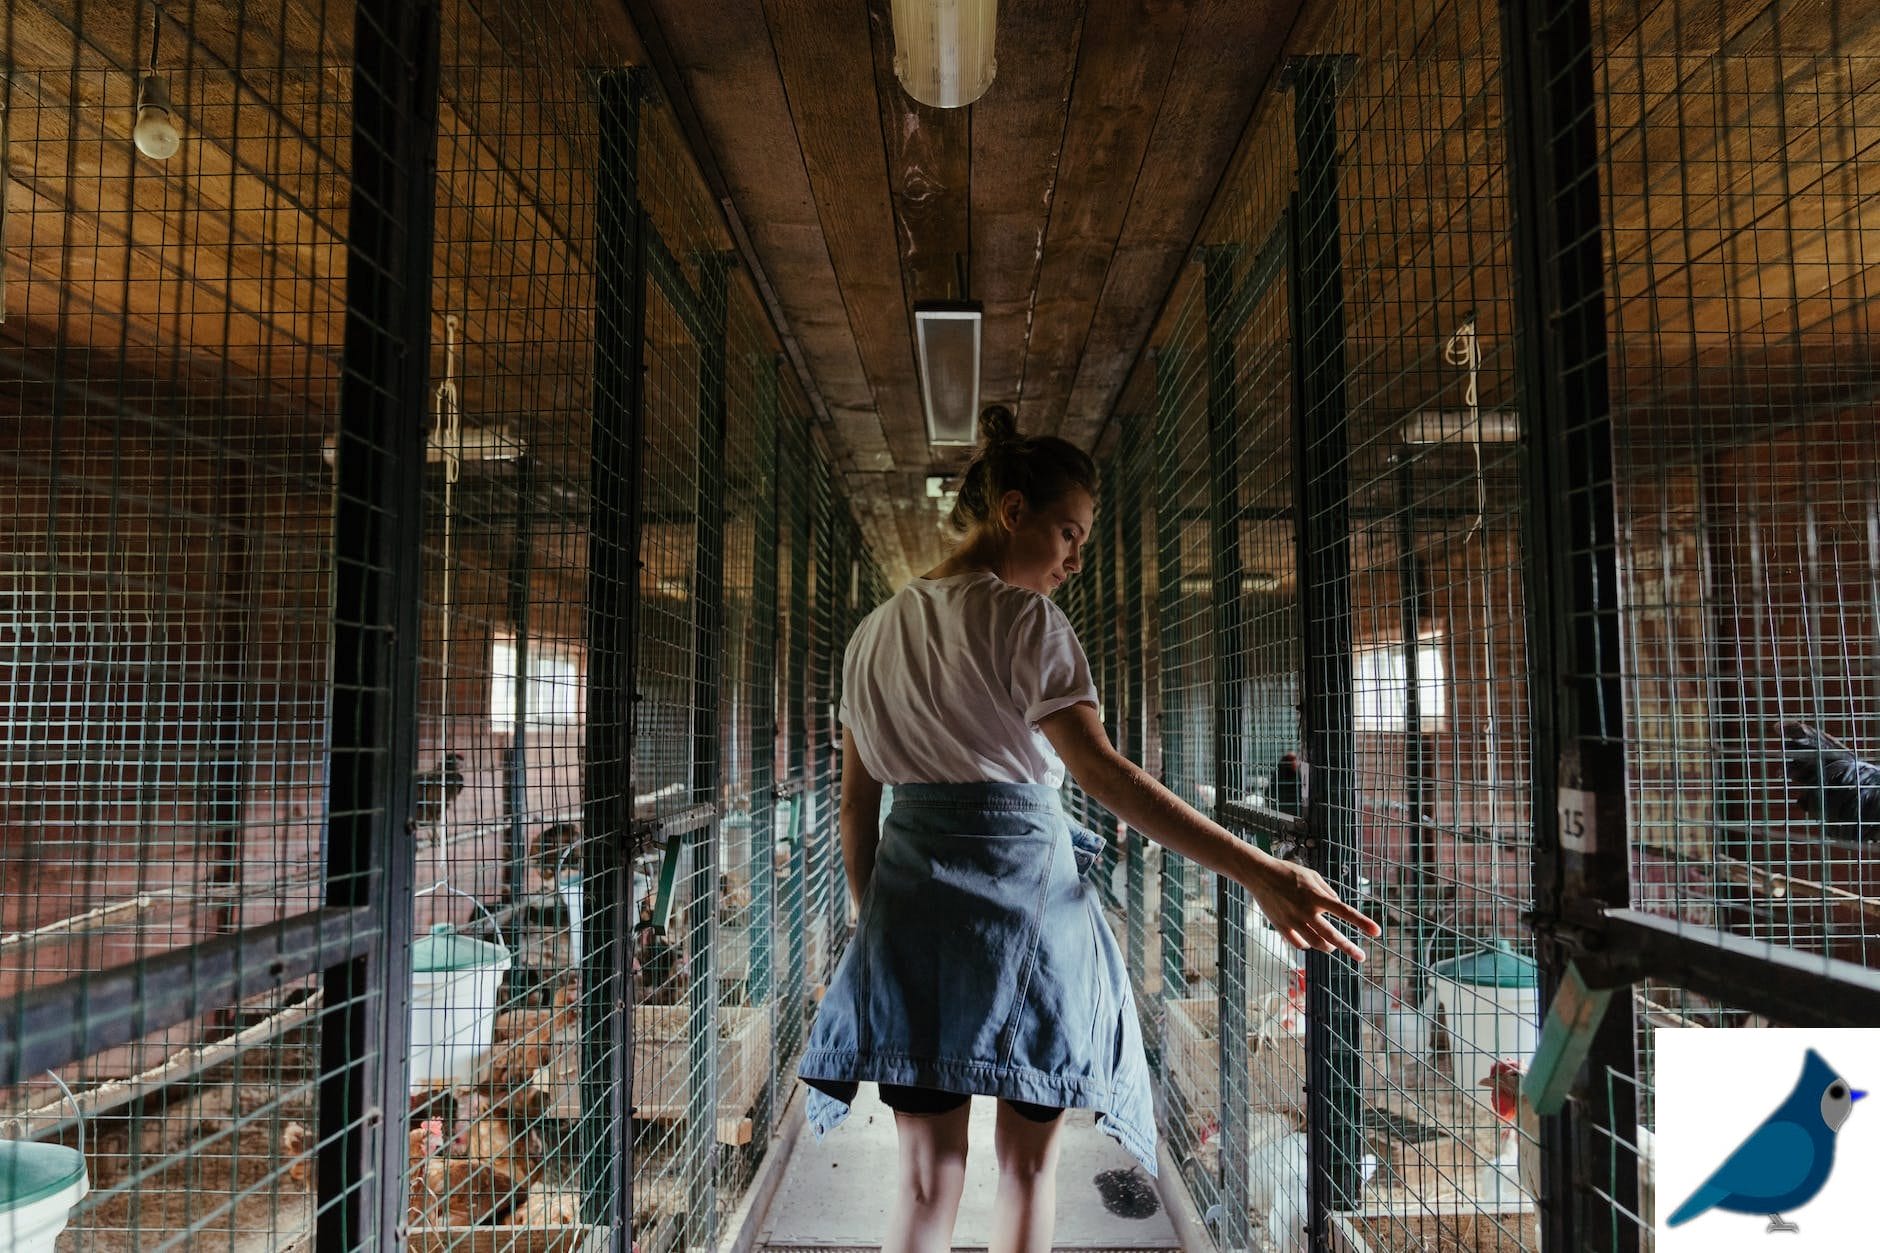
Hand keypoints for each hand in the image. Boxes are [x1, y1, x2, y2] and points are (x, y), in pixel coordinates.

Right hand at [1240, 852, 1379, 960]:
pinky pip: (1299, 944)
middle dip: (1349, 948)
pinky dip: (1308, 945)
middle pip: (1332, 936)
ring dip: (1328, 947)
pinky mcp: (1281, 926)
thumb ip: (1327, 892)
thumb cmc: (1288, 872)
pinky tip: (1310, 941)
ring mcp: (1292, 920)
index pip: (1345, 911)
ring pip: (1316, 944)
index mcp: (1316, 896)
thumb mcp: (1312, 876)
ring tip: (1334, 947)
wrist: (1259, 874)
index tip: (1376, 932)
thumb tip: (1338, 905)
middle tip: (1361, 956)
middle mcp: (1306, 910)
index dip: (1362, 922)